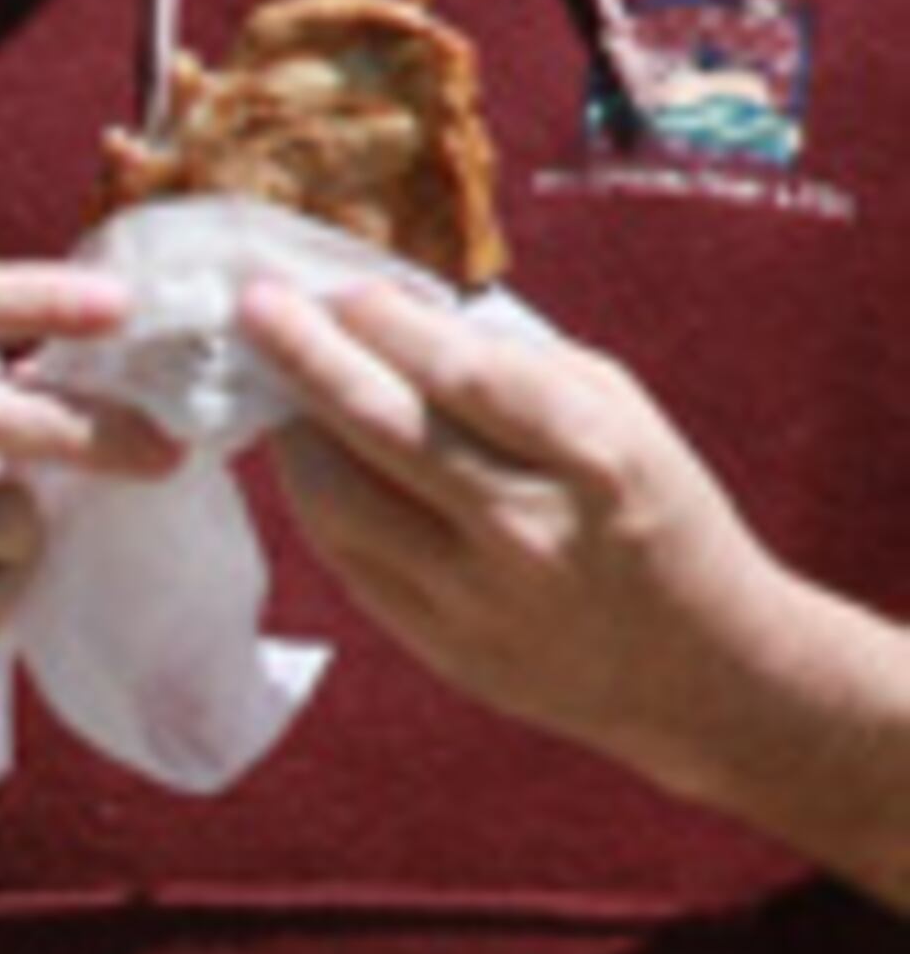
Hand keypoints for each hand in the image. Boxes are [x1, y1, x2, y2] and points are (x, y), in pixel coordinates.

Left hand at [245, 270, 909, 900]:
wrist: (697, 666)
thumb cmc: (654, 509)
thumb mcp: (619, 412)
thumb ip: (512, 364)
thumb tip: (393, 314)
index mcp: (590, 453)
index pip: (456, 372)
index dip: (380, 322)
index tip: (336, 287)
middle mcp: (526, 528)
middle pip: (378, 428)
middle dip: (304, 355)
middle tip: (256, 307)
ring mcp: (475, 598)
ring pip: (337, 501)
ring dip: (293, 433)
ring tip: (278, 387)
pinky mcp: (440, 647)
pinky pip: (346, 558)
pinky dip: (317, 499)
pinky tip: (312, 459)